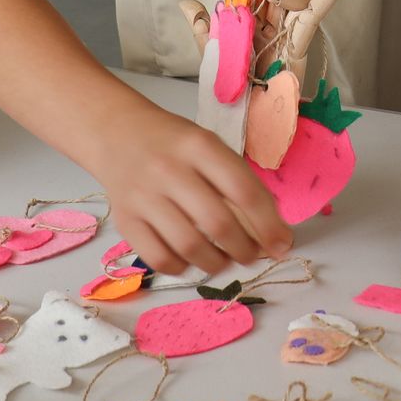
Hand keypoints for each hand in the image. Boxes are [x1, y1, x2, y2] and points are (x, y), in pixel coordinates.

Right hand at [83, 109, 291, 275]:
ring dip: (218, 263)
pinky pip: (159, 259)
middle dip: (246, 250)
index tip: (283, 244)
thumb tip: (274, 231)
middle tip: (254, 256)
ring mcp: (144, 197)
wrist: (116, 132)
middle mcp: (169, 170)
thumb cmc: (173, 143)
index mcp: (199, 146)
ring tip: (226, 260)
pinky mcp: (125, 221)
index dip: (269, 224)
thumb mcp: (208, 146)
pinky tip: (193, 261)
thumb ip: (237, 181)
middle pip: (218, 223)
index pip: (243, 191)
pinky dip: (183, 268)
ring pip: (190, 247)